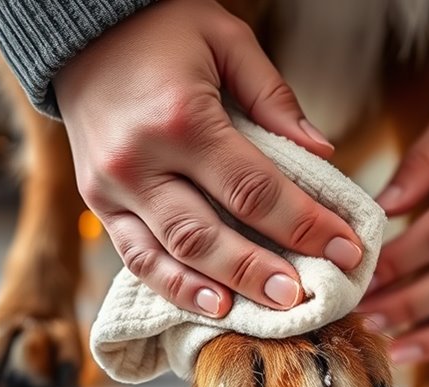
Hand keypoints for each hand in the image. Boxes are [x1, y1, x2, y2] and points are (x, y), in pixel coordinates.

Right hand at [54, 0, 363, 317]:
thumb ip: (274, 97)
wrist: (79, 32)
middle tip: (307, 297)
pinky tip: (212, 306)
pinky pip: (136, 257)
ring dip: (221, 290)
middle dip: (263, 272)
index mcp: (180, 119)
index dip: (305, 225)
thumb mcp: (227, 39)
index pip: (255, 189)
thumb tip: (324, 152)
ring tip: (266, 312)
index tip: (348, 248)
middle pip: (209, 234)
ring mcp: (110, 188)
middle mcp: (139, 161)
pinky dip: (174, 286)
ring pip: (169, 256)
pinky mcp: (96, 203)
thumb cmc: (163, 31)